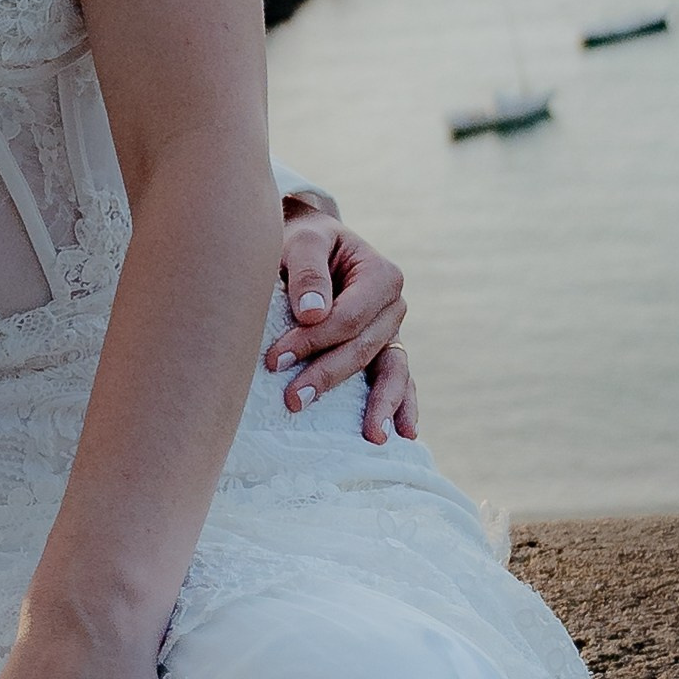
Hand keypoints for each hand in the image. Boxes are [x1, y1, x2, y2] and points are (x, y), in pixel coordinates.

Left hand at [265, 208, 417, 443]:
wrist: (311, 245)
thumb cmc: (303, 242)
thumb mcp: (302, 241)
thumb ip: (307, 269)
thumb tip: (311, 312)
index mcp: (380, 275)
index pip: (348, 317)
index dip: (314, 340)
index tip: (275, 358)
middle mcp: (392, 306)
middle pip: (363, 348)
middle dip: (328, 375)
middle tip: (292, 399)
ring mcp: (391, 332)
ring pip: (391, 371)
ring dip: (379, 404)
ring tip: (373, 436)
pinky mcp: (384, 351)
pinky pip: (398, 379)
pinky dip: (403, 405)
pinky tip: (403, 433)